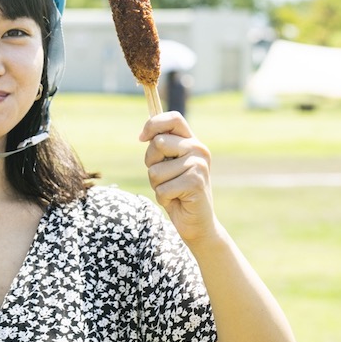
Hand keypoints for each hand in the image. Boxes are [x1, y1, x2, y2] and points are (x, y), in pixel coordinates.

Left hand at [139, 111, 216, 240]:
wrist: (197, 222)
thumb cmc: (177, 192)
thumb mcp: (167, 166)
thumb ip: (160, 149)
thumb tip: (144, 135)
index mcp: (192, 141)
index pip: (173, 118)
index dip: (153, 124)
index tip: (141, 138)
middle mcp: (198, 149)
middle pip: (157, 143)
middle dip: (151, 163)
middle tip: (165, 177)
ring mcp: (198, 165)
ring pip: (156, 170)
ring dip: (157, 185)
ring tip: (172, 191)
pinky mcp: (195, 183)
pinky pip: (162, 188)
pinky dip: (163, 198)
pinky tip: (177, 200)